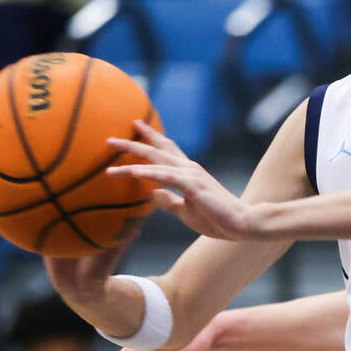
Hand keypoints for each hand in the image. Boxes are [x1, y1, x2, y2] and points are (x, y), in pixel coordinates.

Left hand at [106, 121, 261, 240]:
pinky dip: (148, 172)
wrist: (241, 224)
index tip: (134, 126)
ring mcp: (190, 175)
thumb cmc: (216, 219)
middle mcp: (188, 168)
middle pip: (156, 149)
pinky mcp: (193, 186)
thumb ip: (168, 202)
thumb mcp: (185, 211)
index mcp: (188, 173)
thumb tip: (151, 194)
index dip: (150, 138)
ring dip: (131, 157)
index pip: (166, 150)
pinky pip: (166, 176)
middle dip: (133, 142)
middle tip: (109, 139)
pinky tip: (132, 171)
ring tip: (110, 156)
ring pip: (156, 161)